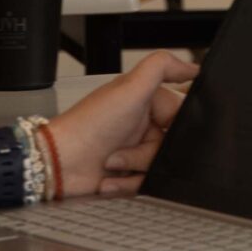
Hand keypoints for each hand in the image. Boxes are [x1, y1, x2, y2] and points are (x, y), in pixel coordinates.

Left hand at [41, 51, 198, 197]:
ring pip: (160, 167)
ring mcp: (134, 150)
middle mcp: (141, 124)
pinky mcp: (128, 174)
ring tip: (111, 162)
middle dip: (149, 153)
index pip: (180, 115)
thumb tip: (192, 66)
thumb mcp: (129, 88)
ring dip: (134, 168)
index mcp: (145, 101)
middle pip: (171, 146)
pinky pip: (145, 185)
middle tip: (128, 148)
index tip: (161, 131)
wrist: (59, 164)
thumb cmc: (87, 125)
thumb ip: (162, 67)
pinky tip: (108, 178)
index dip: (173, 127)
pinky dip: (126, 184)